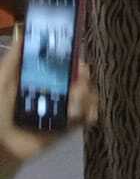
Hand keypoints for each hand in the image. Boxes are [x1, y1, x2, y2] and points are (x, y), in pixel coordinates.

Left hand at [0, 35, 98, 169]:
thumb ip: (13, 61)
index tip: (77, 59)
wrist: (1, 144)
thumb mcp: (2, 82)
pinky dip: (91, 113)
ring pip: (87, 95)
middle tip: (77, 84)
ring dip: (85, 98)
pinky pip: (88, 115)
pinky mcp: (69, 126)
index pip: (64, 64)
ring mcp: (63, 108)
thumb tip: (23, 34)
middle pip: (80, 78)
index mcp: (41, 79)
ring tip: (72, 108)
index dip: (74, 59)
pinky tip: (86, 116)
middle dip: (83, 79)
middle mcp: (55, 91)